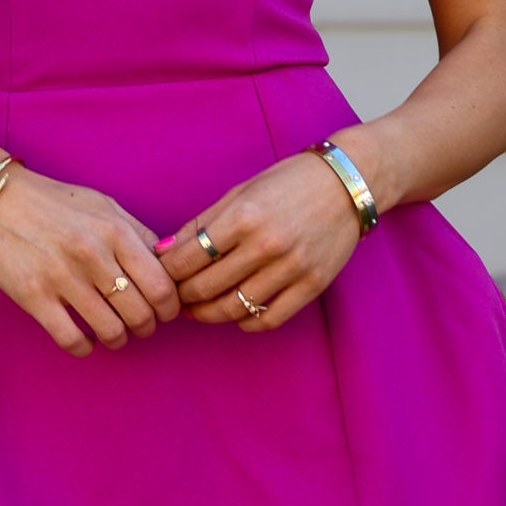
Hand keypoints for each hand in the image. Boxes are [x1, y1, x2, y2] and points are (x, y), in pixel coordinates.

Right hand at [0, 166, 180, 357]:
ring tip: (115, 333)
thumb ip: (137, 234)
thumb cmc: (54, 202)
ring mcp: (62, 277)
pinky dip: (85, 347)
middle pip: (141, 313)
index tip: (164, 310)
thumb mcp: (103, 205)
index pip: (162, 285)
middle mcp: (92, 254)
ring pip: (110, 331)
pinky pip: (72, 340)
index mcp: (114, 230)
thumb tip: (168, 263)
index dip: (170, 306)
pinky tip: (86, 339)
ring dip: (118, 339)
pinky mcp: (33, 296)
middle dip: (147, 326)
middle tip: (141, 324)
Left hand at [153, 151, 364, 330]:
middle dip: (182, 296)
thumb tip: (164, 251)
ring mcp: (292, 268)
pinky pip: (269, 319)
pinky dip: (245, 322)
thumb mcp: (240, 193)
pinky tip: (235, 313)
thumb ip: (202, 223)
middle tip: (174, 296)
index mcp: (243, 216)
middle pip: (206, 287)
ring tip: (198, 309)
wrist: (345, 184)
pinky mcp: (312, 286)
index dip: (166, 273)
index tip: (160, 276)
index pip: (188, 259)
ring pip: (234, 308)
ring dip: (207, 314)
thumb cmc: (288, 183)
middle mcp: (266, 244)